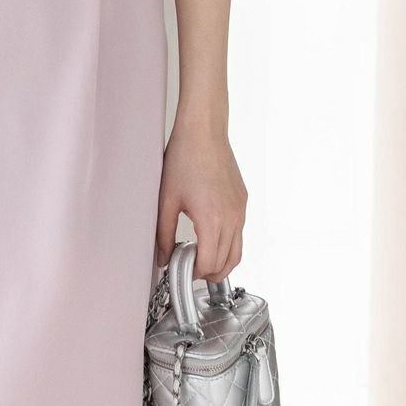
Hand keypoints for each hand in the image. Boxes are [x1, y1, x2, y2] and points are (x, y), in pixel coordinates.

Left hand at [155, 116, 245, 279]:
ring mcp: (240, 210)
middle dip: (208, 273)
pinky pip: (239, 234)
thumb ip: (163, 234)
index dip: (194, 274)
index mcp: (212, 220)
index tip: (181, 270)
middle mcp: (232, 218)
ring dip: (221, 263)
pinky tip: (209, 239)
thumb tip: (163, 258)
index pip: (209, 263)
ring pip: (238, 252)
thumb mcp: (166, 200)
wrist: (204, 131)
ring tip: (201, 261)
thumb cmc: (185, 158)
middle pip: (227, 263)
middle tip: (189, 270)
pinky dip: (227, 245)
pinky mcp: (242, 202)